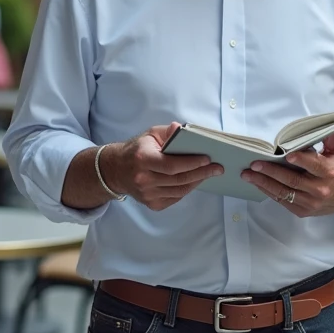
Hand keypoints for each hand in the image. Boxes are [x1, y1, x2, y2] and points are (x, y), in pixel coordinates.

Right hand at [102, 124, 222, 211]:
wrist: (116, 171)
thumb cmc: (137, 150)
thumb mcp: (150, 135)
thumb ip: (168, 132)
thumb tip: (181, 128)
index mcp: (143, 159)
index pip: (171, 165)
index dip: (192, 163)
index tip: (208, 159)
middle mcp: (143, 179)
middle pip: (178, 179)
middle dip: (201, 173)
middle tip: (217, 168)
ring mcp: (147, 195)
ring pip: (179, 190)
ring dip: (197, 182)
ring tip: (209, 173)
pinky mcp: (152, 204)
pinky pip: (175, 198)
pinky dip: (187, 189)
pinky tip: (194, 181)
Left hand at [241, 132, 333, 216]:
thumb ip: (332, 137)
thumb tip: (323, 124)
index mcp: (330, 172)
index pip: (313, 165)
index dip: (300, 160)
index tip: (286, 155)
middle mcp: (320, 189)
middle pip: (292, 180)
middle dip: (270, 172)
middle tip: (254, 164)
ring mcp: (311, 202)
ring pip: (284, 192)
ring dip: (264, 183)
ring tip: (248, 175)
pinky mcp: (304, 211)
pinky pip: (283, 201)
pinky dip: (269, 192)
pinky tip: (258, 183)